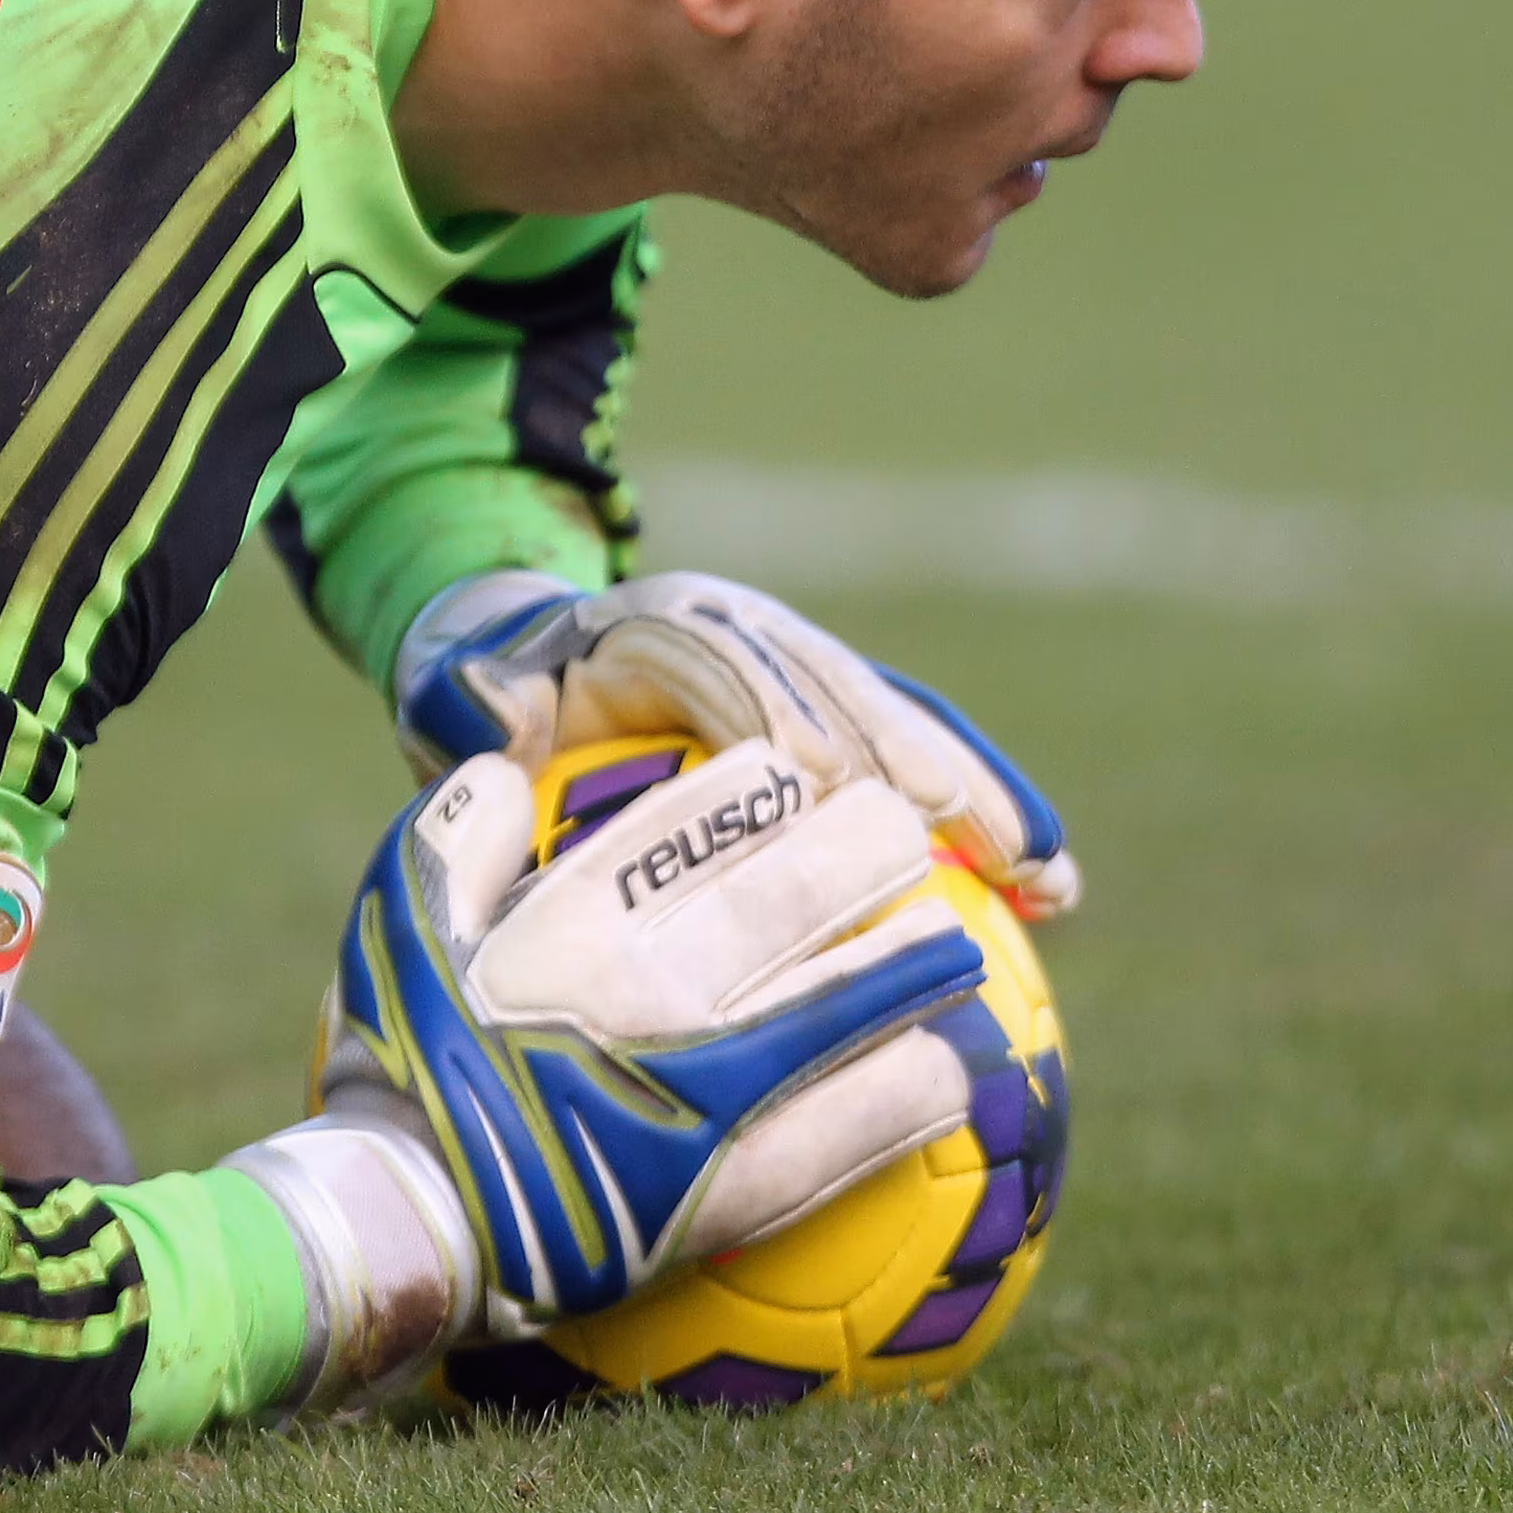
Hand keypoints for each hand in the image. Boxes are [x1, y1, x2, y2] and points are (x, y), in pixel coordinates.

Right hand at [223, 743, 982, 1406]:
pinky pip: (839, 1133)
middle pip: (785, 896)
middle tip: (907, 831)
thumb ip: (450, 840)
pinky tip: (946, 1080)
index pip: (689, 825)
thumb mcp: (393, 923)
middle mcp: (649, 989)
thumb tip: (497, 770)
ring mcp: (697, 1087)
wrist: (408, 1216)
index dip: (758, 787)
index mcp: (572, 922)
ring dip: (904, 968)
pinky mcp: (727, 1185)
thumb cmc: (393, 1061)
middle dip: (859, 850)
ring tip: (957, 950)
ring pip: (832, 1004)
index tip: (796, 770)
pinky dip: (900, 1100)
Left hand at [394, 568, 1079, 919]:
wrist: (519, 645)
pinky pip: (917, 757)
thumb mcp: (456, 689)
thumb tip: (496, 721)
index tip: (856, 809)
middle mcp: (748, 627)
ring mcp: (799, 661)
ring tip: (1055, 882)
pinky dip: (982, 810)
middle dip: (931, 767)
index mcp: (663, 619)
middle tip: (1002, 856)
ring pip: (907, 724)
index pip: (743, 676)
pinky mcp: (831, 705)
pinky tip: (1045, 893)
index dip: (799, 735)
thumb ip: (468, 697)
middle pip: (855, 695)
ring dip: (984, 793)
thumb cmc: (484, 695)